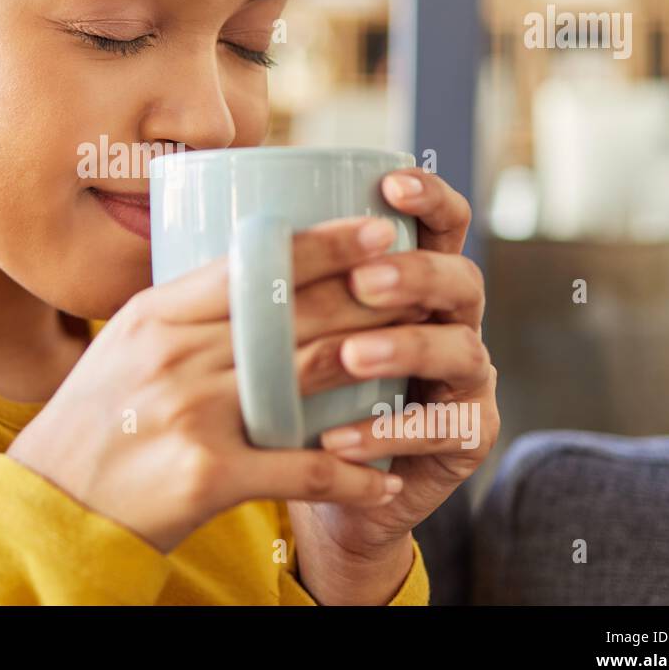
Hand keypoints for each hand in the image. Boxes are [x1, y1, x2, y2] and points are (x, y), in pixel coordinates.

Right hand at [7, 215, 430, 554]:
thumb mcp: (124, 347)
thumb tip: (246, 271)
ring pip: (310, 378)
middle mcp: (175, 355)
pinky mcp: (208, 475)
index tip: (376, 229)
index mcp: (156, 315)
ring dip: (377, 370)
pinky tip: (384, 479)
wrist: (51, 505)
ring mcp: (193, 413)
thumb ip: (182, 312)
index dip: (324, 244)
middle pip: (294, 314)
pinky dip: (352, 475)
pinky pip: (302, 469)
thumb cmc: (92, 422)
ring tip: (419, 363)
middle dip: (370, 297)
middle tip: (421, 287)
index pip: (252, 265)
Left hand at [287, 168, 499, 604]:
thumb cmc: (295, 394)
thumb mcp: (284, 334)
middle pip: (460, 279)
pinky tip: (337, 439)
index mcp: (413, 282)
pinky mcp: (467, 439)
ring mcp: (466, 381)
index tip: (389, 183)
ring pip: (460, 350)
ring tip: (348, 356)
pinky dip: (387, 433)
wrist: (316, 486)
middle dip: (415, 274)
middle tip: (364, 280)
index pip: (438, 224)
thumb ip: (273, 286)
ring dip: (403, 349)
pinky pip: (442, 430)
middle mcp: (450, 321)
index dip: (427, 197)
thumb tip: (202, 228)